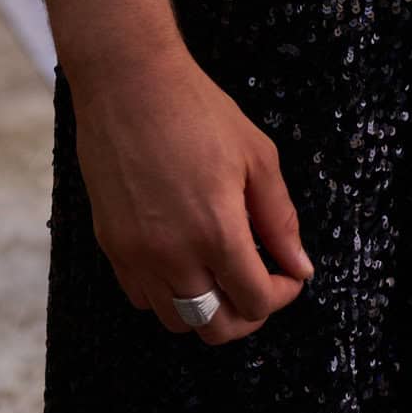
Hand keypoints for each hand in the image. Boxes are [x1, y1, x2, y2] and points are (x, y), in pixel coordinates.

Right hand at [70, 44, 312, 347]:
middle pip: (215, 328)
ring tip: (223, 273)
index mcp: (216, 231)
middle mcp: (173, 254)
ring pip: (177, 320)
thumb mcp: (257, 156)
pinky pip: (142, 297)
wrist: (129, 85)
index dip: (282, 294)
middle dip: (247, 315)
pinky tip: (185, 261)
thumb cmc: (198, 111)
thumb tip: (299, 266)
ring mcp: (136, 255)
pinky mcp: (112, 246)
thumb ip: (280, 219)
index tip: (289, 275)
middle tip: (260, 286)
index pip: (255, 300)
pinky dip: (168, 295)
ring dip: (208, 308)